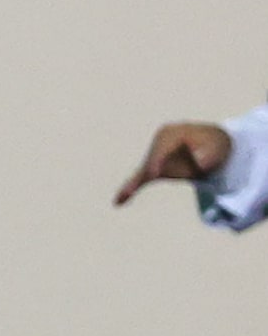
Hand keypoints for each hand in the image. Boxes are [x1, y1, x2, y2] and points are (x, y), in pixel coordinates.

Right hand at [114, 121, 231, 204]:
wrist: (213, 146)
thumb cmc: (214, 146)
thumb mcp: (217, 148)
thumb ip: (208, 155)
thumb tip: (199, 164)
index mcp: (171, 133)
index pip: (160, 148)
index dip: (156, 161)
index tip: (153, 174)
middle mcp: (158, 142)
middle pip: (149, 161)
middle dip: (149, 174)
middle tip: (135, 191)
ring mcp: (154, 155)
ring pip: (143, 173)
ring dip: (132, 186)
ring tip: (118, 201)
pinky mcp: (153, 168)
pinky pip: (140, 179)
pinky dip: (130, 189)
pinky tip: (118, 202)